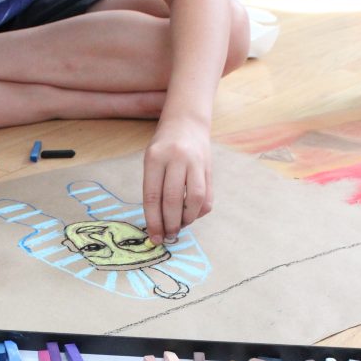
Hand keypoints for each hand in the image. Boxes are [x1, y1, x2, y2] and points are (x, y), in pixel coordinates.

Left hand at [142, 118, 213, 243]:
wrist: (187, 122)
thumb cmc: (164, 146)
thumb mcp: (151, 160)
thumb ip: (154, 188)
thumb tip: (157, 223)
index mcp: (155, 157)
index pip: (153, 196)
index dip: (153, 221)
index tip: (153, 238)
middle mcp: (176, 159)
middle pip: (173, 199)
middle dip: (170, 224)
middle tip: (168, 236)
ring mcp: (196, 162)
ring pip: (195, 199)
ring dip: (187, 219)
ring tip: (180, 226)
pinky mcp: (209, 168)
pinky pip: (208, 197)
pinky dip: (199, 212)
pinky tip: (191, 215)